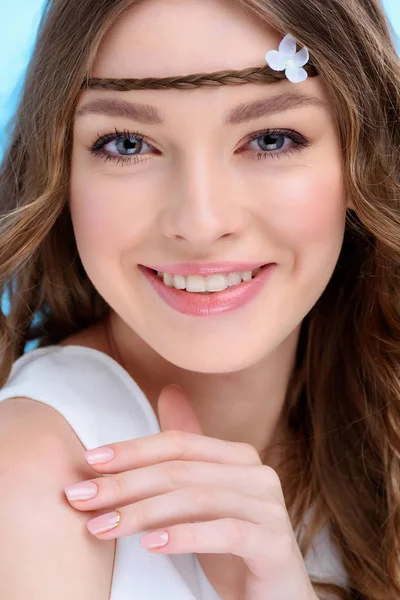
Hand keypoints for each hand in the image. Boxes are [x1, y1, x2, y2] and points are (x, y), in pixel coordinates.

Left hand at [64, 384, 316, 599]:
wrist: (275, 595)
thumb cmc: (232, 545)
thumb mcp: (202, 497)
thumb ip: (186, 451)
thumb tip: (168, 390)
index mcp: (237, 457)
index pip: (178, 443)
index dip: (133, 450)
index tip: (90, 461)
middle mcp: (257, 474)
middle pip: (181, 470)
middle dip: (126, 483)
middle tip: (82, 498)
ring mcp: (269, 507)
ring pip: (197, 499)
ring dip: (142, 512)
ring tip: (102, 526)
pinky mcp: (275, 543)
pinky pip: (226, 533)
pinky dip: (185, 536)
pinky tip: (150, 545)